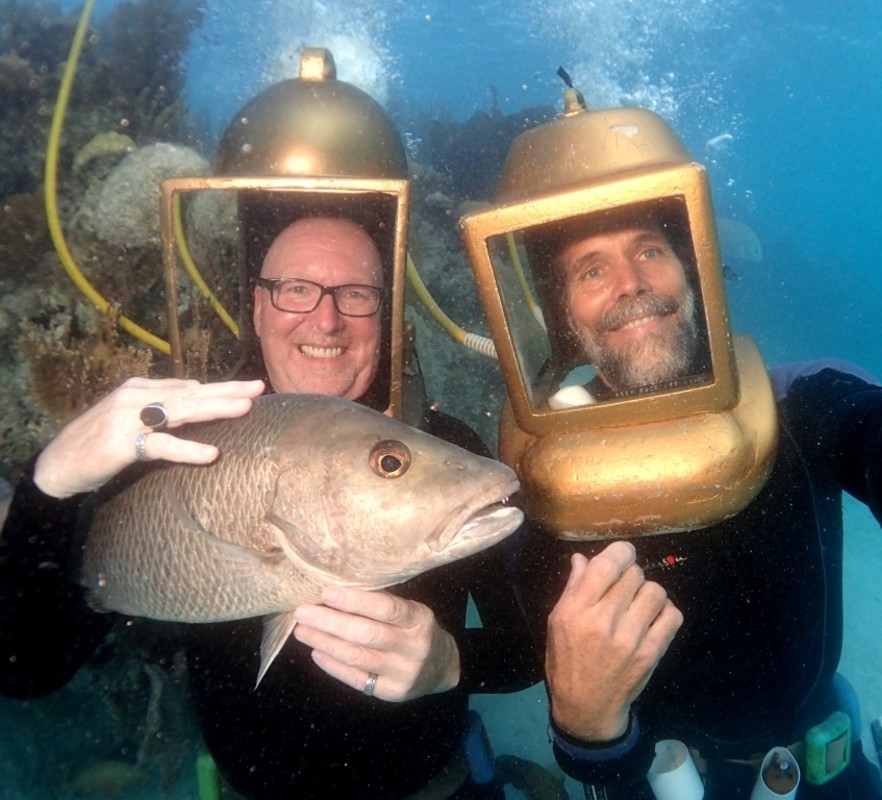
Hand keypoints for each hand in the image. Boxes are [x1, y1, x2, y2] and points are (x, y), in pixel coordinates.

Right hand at [34, 377, 264, 497]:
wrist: (56, 465)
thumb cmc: (98, 442)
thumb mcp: (131, 418)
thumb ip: (160, 405)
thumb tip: (193, 391)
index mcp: (140, 388)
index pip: (189, 387)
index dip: (220, 388)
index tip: (250, 387)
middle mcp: (137, 397)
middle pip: (191, 393)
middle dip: (227, 391)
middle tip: (258, 388)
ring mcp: (129, 418)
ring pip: (182, 411)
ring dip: (215, 408)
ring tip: (245, 408)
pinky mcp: (123, 443)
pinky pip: (162, 446)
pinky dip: (187, 449)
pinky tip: (211, 453)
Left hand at [293, 585, 460, 701]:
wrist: (441, 667)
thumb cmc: (416, 630)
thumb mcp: (410, 612)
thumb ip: (382, 605)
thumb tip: (334, 594)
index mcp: (419, 620)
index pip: (386, 608)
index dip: (354, 600)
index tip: (326, 592)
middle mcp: (413, 647)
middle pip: (366, 634)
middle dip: (329, 622)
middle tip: (302, 611)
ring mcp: (402, 673)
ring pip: (356, 657)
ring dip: (324, 642)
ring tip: (302, 630)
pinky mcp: (391, 692)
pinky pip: (356, 679)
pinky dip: (333, 664)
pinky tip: (317, 652)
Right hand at [545, 542, 682, 741]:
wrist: (587, 707)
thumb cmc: (566, 661)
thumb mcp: (557, 622)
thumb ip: (572, 588)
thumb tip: (582, 558)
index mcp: (576, 610)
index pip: (607, 565)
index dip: (621, 552)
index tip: (622, 556)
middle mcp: (604, 621)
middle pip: (634, 574)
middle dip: (630, 576)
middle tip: (624, 590)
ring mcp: (631, 638)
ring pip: (655, 591)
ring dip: (648, 593)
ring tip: (638, 605)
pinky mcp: (651, 653)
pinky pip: (672, 615)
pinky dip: (665, 612)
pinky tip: (652, 619)